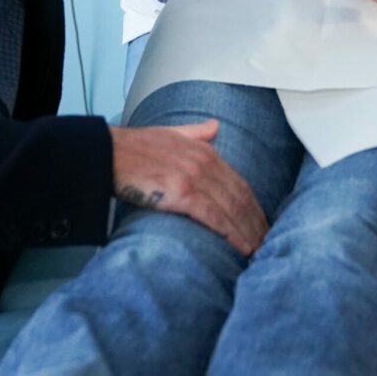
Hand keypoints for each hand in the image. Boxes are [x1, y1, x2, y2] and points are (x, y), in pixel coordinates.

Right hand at [109, 120, 267, 255]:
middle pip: (241, 197)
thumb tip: (215, 127)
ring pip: (231, 208)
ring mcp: (194, 177)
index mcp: (205, 151)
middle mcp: (204, 162)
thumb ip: (195, 132)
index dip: (254, 206)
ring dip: (249, 231)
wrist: (108, 153)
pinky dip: (231, 232)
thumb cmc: (134, 148)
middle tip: (268, 242)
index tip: (262, 223)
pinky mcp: (181, 192)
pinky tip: (241, 246)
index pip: (239, 183)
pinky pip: (213, 216)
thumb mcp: (170, 133)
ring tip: (259, 250)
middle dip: (257, 222)